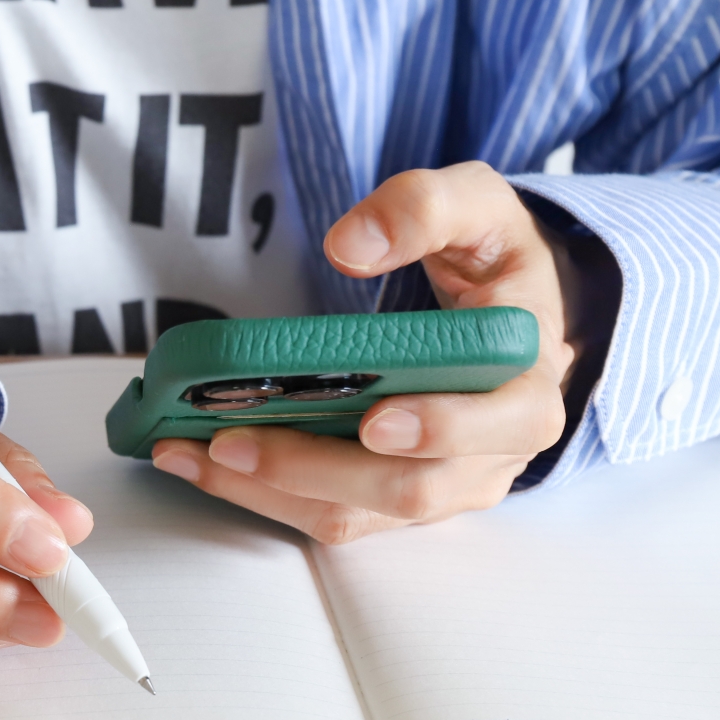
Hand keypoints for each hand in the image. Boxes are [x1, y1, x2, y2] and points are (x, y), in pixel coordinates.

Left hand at [150, 162, 577, 543]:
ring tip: (191, 454)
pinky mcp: (393, 499)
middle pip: (408, 487)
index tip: (375, 418)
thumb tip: (351, 245)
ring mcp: (442, 485)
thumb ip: (424, 208)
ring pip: (355, 512)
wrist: (508, 309)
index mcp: (527, 384)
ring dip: (267, 491)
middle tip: (233, 441)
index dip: (442, 428)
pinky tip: (203, 462)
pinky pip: (327, 513)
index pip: (502, 422)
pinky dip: (262, 495)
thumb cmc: (495, 260)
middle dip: (313, 468)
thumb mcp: (479, 207)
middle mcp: (491, 453)